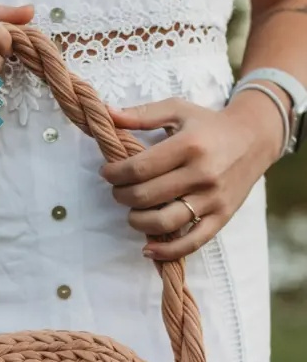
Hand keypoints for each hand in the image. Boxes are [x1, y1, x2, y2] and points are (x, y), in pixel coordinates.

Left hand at [99, 93, 283, 259]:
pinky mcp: (221, 217)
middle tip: (118, 191)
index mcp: (188, 145)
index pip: (139, 168)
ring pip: (163, 222)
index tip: (107, 173)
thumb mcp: (177, 110)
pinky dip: (167, 252)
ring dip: (137, 222)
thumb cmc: (209, 124)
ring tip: (133, 213)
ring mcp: (212, 198)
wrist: (255, 137)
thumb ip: (141, 115)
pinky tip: (149, 249)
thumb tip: (106, 114)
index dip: (114, 174)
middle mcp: (201, 173)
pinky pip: (191, 243)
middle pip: (146, 196)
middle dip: (122, 196)